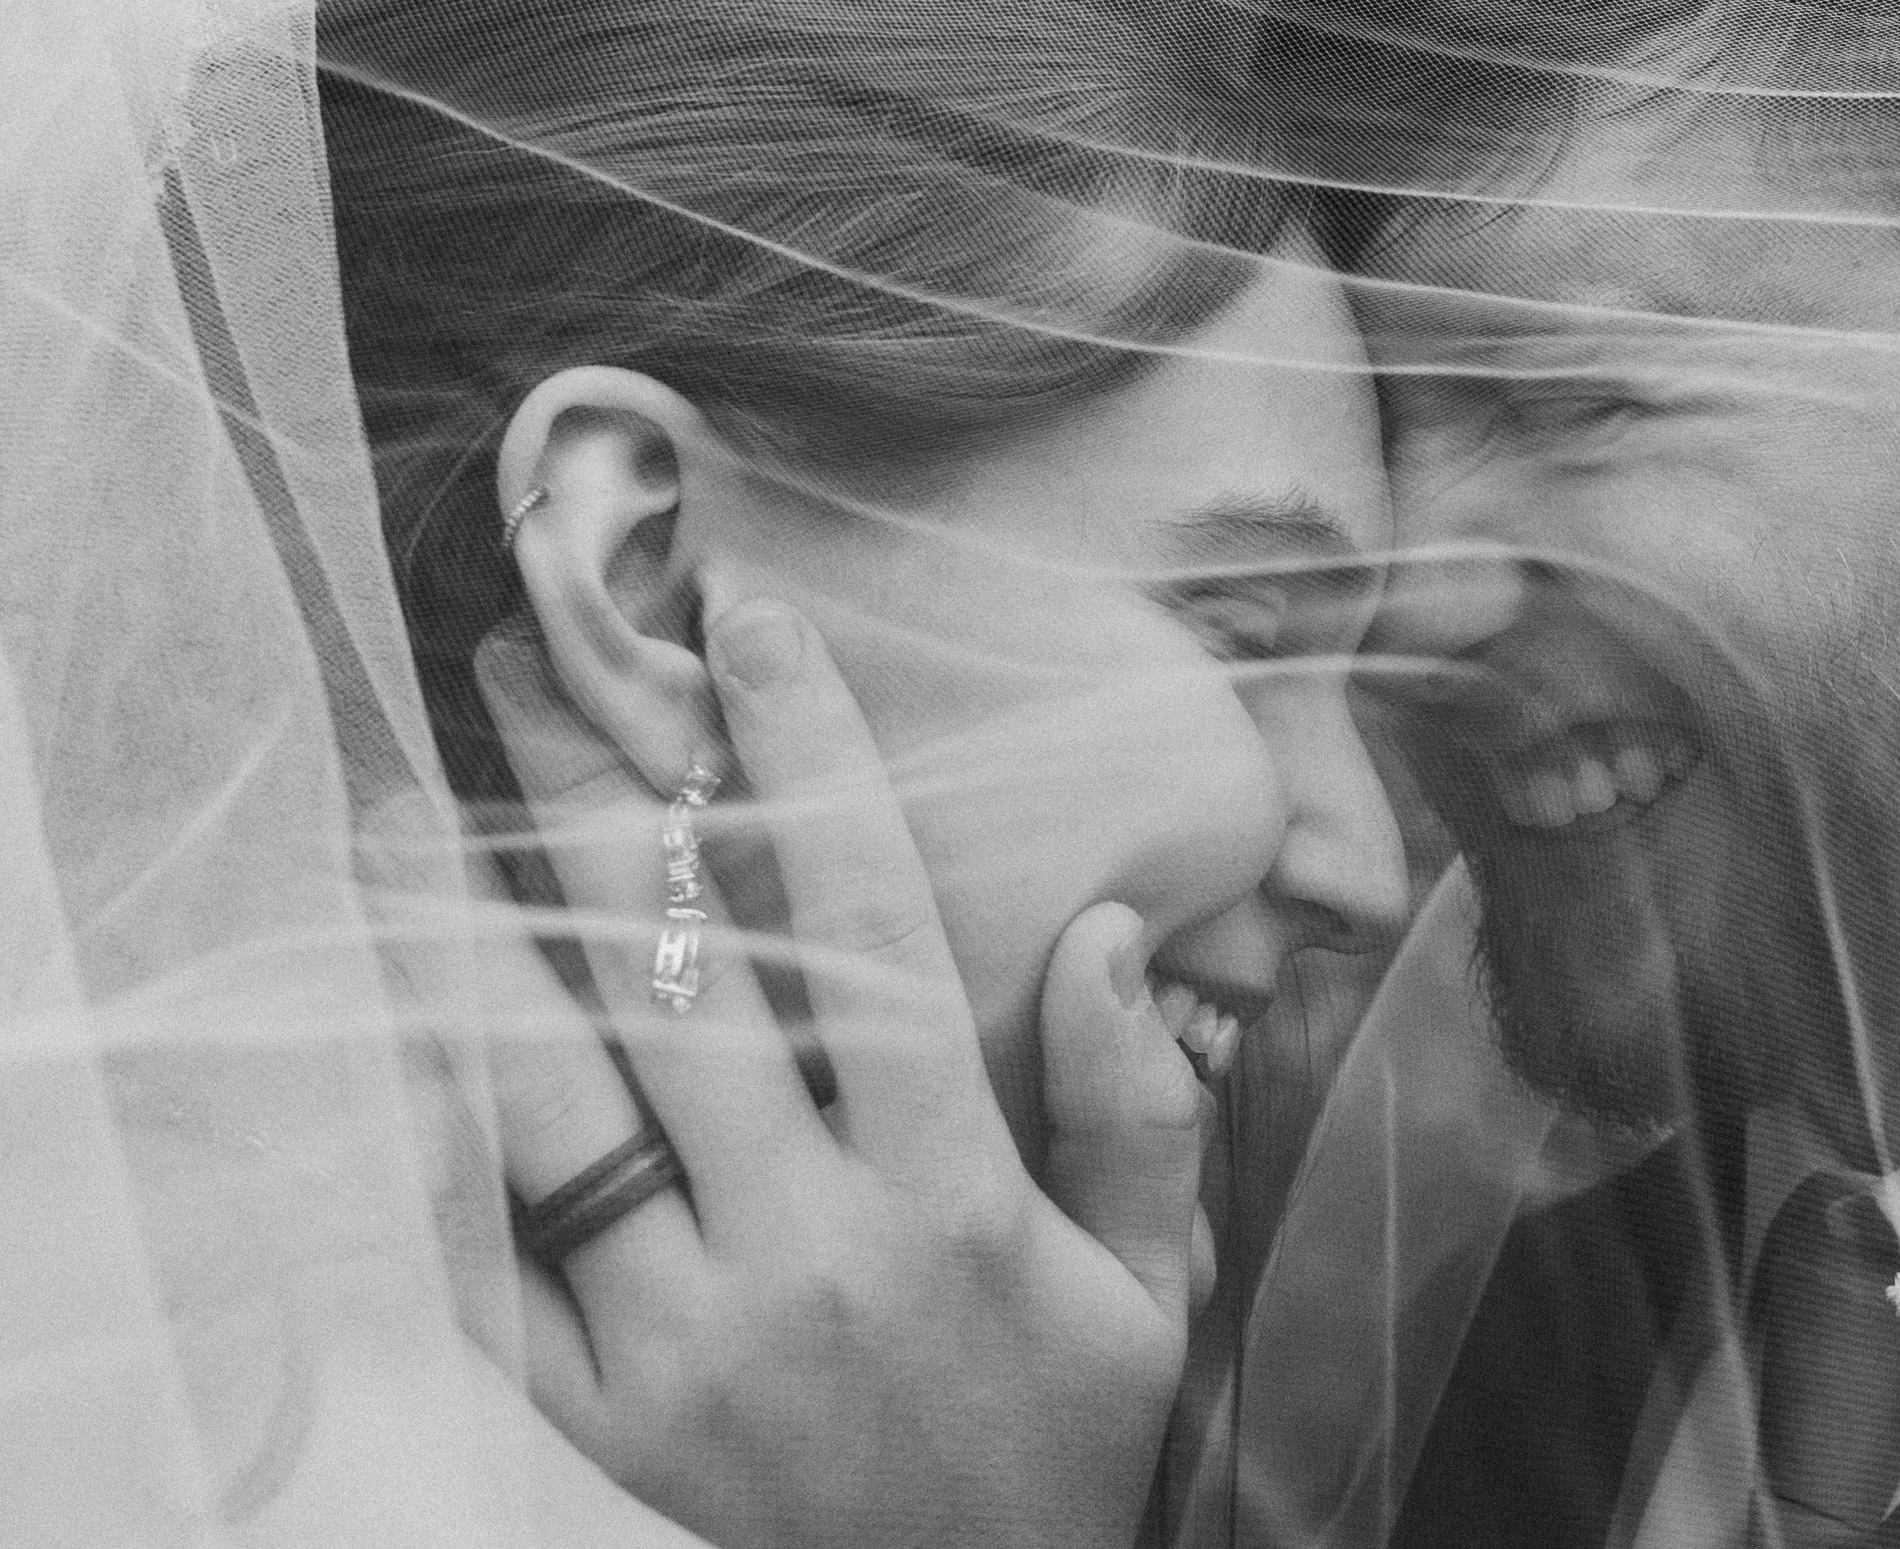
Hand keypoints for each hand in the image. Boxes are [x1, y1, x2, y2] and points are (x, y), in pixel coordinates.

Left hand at [471, 601, 1206, 1548]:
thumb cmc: (1067, 1434)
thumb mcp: (1154, 1283)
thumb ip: (1138, 1110)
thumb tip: (1099, 930)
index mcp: (954, 1202)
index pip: (873, 936)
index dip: (810, 765)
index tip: (750, 627)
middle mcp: (809, 1254)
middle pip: (681, 984)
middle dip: (596, 799)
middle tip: (530, 663)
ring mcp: (686, 1342)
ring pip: (556, 1105)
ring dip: (475, 938)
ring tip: (413, 803)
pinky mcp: (599, 1419)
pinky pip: (488, 1265)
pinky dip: (440, 1136)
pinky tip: (404, 1017)